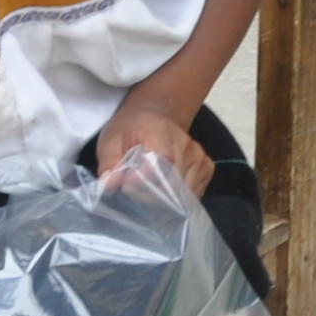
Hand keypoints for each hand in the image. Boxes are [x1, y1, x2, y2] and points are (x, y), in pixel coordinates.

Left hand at [95, 102, 209, 197]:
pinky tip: (165, 190)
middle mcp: (187, 148)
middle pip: (172, 186)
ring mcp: (200, 158)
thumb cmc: (132, 128)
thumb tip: (110, 184)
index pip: (158, 170)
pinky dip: (178, 199)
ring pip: (184, 194)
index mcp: (162, 136)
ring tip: (147, 190)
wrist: (155, 114)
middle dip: (150, 196)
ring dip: (164, 200)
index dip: (141, 185)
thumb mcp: (111, 139)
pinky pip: (194, 193)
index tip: (126, 188)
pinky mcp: (206, 168)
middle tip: (134, 192)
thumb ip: (110, 162)